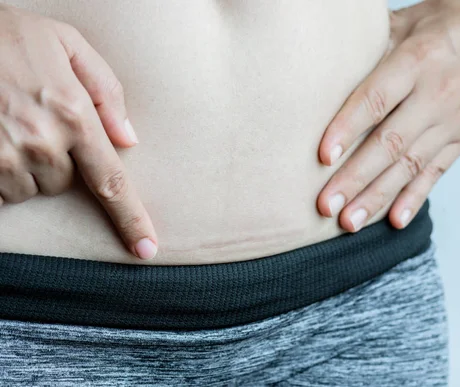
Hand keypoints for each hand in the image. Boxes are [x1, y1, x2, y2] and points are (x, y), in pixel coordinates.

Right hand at [0, 5, 157, 258]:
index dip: (131, 219)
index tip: (146, 249)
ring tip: (7, 125)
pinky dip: (0, 174)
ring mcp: (2, 157)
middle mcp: (41, 142)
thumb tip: (129, 139)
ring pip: (28, 189)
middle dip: (55, 160)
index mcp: (73, 114)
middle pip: (62, 182)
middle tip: (32, 121)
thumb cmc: (10, 35)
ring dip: (23, 167)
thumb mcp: (67, 45)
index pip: (111, 182)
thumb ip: (106, 91)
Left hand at [317, 0, 459, 231]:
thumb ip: (370, 48)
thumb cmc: (446, 19)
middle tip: (326, 207)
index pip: (376, 99)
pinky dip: (415, 197)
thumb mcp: (408, 21)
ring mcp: (453, 121)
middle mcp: (436, 95)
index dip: (348, 128)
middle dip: (355, 178)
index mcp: (417, 61)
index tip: (323, 157)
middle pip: (390, 143)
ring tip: (349, 222)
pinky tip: (395, 220)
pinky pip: (437, 171)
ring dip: (377, 196)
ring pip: (410, 165)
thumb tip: (326, 69)